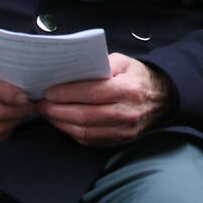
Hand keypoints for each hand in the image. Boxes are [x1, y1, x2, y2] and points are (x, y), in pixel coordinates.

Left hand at [37, 53, 171, 145]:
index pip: (92, 93)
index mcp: (129, 89)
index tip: (49, 91)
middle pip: (85, 116)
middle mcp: (127, 112)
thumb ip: (99, 65)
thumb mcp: (123, 62)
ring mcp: (124, 130)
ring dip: (61, 123)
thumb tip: (70, 72)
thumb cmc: (137, 77)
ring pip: (85, 131)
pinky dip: (71, 132)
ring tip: (48, 113)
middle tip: (42, 104)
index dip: (67, 93)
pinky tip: (62, 122)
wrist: (161, 99)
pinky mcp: (119, 141)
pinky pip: (90, 140)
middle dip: (58, 110)